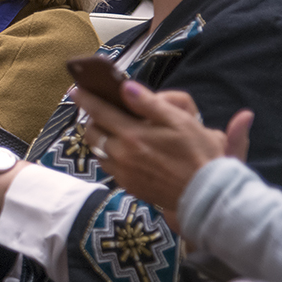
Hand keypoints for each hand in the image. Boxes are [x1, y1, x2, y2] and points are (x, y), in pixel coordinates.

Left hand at [78, 81, 252, 217]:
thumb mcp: (180, 122)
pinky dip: (109, 155)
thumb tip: (126, 87)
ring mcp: (123, 172)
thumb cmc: (198, 154)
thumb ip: (150, 104)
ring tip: (111, 130)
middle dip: (92, 119)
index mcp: (133, 135)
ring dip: (100, 138)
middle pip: (92, 132)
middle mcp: (121, 154)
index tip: (75, 90)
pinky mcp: (128, 185)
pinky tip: (123, 151)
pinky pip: (109, 166)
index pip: (99, 112)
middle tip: (99, 111)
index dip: (85, 99)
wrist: (206, 194)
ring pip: (98, 150)